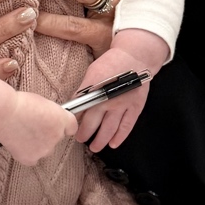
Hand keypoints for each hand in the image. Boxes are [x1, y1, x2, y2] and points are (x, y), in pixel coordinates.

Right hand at [0, 90, 79, 165]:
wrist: (2, 114)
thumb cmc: (18, 103)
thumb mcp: (41, 102)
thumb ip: (51, 113)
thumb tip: (49, 118)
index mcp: (62, 120)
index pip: (71, 127)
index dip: (62, 125)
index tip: (56, 124)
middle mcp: (57, 136)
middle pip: (56, 138)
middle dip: (47, 134)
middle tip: (32, 126)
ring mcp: (45, 149)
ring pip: (45, 149)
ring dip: (38, 144)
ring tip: (23, 133)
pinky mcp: (31, 158)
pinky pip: (33, 159)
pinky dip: (27, 154)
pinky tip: (18, 144)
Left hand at [75, 31, 168, 151]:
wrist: (134, 56)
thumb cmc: (112, 62)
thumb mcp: (93, 71)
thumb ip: (84, 88)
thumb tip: (74, 103)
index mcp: (96, 89)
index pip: (81, 109)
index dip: (75, 120)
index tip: (69, 126)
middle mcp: (108, 99)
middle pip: (93, 122)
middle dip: (85, 133)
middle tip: (80, 139)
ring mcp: (123, 104)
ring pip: (110, 128)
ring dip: (101, 140)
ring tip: (94, 147)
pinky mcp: (135, 107)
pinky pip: (127, 126)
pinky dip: (120, 136)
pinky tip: (113, 144)